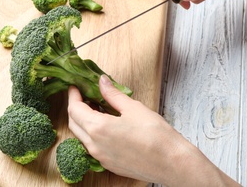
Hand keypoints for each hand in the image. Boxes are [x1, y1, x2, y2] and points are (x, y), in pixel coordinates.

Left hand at [67, 75, 239, 185]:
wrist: (173, 163)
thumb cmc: (156, 135)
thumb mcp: (133, 108)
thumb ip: (112, 94)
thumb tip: (102, 82)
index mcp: (98, 128)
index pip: (74, 109)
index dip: (73, 96)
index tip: (75, 87)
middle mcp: (94, 145)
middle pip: (74, 123)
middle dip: (75, 108)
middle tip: (83, 95)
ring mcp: (100, 157)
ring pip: (81, 136)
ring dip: (83, 121)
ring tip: (96, 107)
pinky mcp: (108, 164)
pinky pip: (92, 146)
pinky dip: (92, 133)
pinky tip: (104, 124)